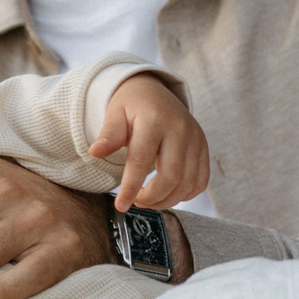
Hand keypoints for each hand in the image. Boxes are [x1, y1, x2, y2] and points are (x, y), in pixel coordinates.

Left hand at [92, 75, 209, 210]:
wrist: (155, 92)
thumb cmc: (132, 106)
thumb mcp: (115, 114)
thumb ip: (108, 135)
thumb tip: (94, 152)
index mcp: (154, 120)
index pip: (142, 160)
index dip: (131, 187)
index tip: (120, 206)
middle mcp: (180, 130)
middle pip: (171, 176)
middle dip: (152, 198)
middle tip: (136, 200)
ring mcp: (195, 139)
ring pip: (188, 183)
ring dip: (167, 200)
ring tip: (149, 199)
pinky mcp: (203, 148)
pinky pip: (200, 181)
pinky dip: (185, 195)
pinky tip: (168, 194)